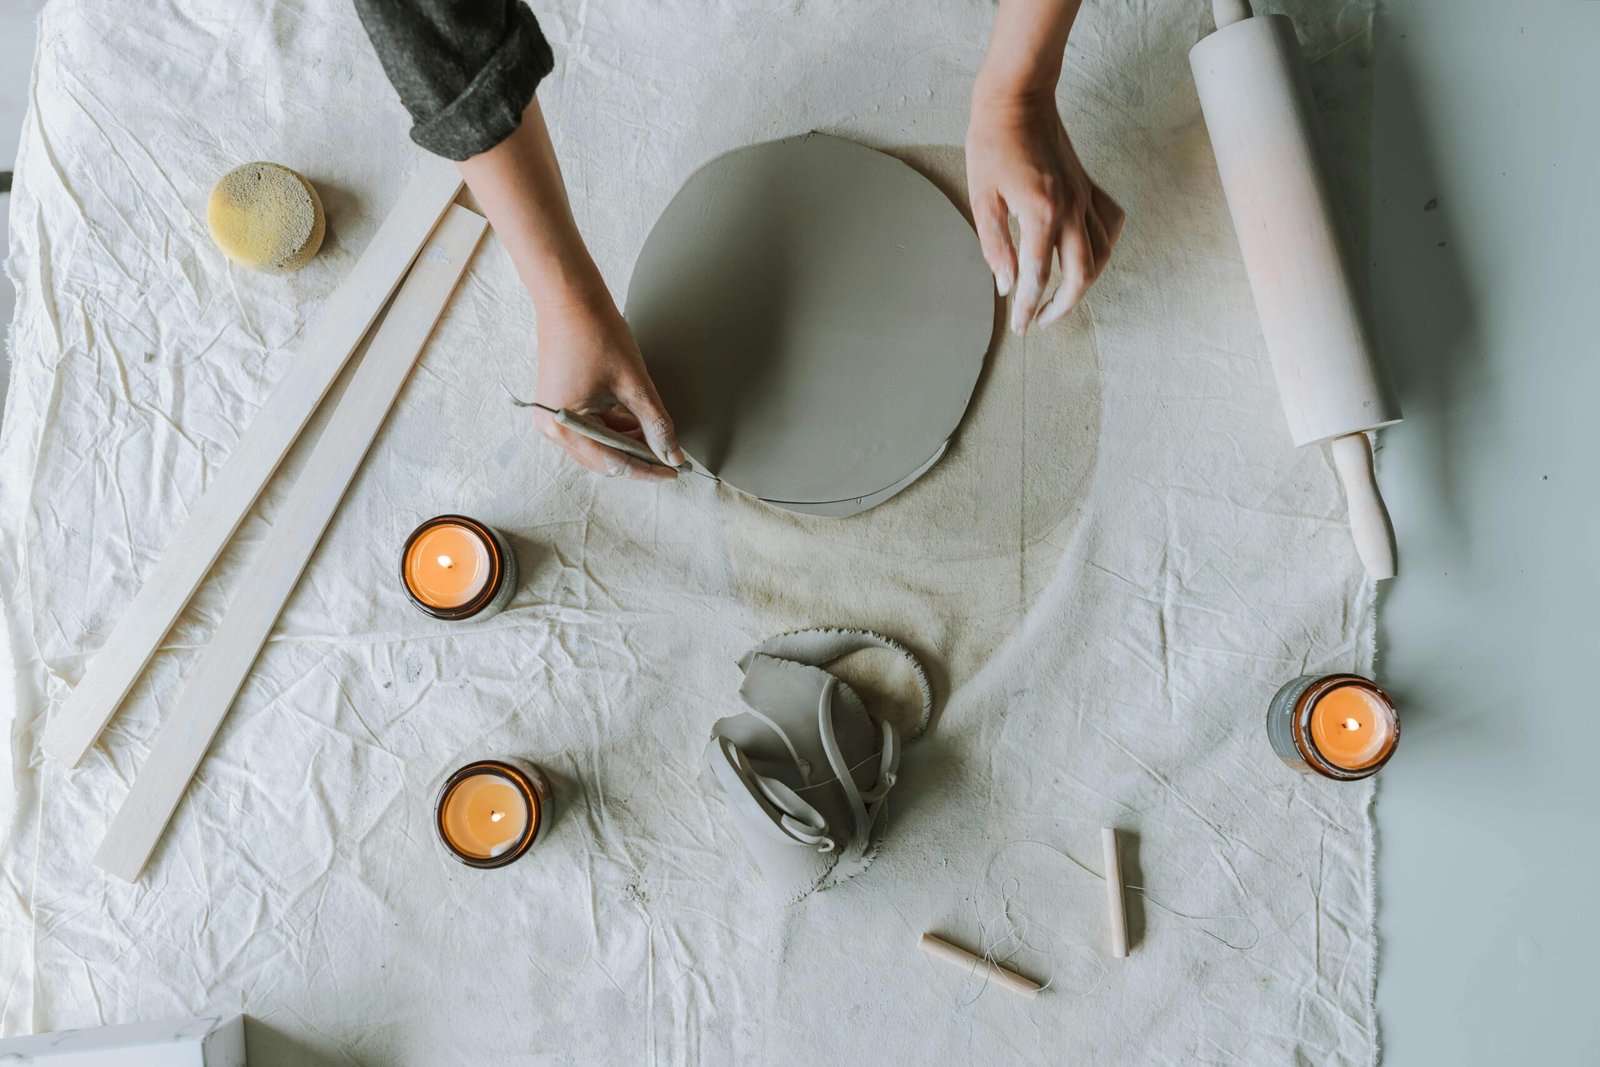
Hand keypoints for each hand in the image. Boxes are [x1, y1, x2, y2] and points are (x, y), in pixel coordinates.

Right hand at [532, 294, 683, 480]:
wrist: (569, 297)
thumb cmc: (597, 334)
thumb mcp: (634, 384)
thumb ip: (656, 423)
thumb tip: (673, 454)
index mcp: (564, 426)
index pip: (613, 463)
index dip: (647, 469)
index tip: (674, 472)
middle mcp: (552, 428)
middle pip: (603, 458)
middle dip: (638, 456)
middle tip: (671, 453)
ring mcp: (552, 417)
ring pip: (599, 444)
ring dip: (628, 441)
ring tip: (656, 431)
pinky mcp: (558, 405)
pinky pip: (591, 428)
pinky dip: (615, 427)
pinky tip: (637, 419)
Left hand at [966, 87, 1123, 334]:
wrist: (1018, 99)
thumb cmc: (993, 143)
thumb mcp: (982, 198)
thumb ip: (996, 245)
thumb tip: (1007, 284)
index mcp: (1041, 212)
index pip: (1039, 275)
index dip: (1029, 307)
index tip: (1021, 326)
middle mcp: (1071, 208)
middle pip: (1082, 274)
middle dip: (1062, 305)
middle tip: (1041, 320)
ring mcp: (1084, 197)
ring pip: (1102, 253)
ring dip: (1085, 283)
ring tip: (1062, 297)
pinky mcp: (1088, 186)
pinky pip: (1111, 223)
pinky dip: (1105, 246)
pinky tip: (1087, 255)